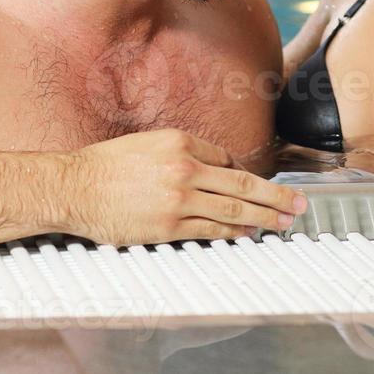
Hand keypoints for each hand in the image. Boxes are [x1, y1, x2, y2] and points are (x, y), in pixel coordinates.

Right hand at [61, 129, 307, 245]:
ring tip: (284, 221)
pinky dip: (234, 230)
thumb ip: (179, 153)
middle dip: (275, 194)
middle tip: (299, 204)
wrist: (74, 187)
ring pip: (233, 207)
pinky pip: (211, 227)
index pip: (225, 157)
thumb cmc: (104, 167)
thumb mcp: (146, 144)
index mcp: (178, 141)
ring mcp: (178, 197)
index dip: (244, 173)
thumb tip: (210, 167)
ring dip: (264, 216)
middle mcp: (184, 167)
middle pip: (242, 182)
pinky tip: (248, 232)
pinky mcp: (169, 224)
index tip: (261, 184)